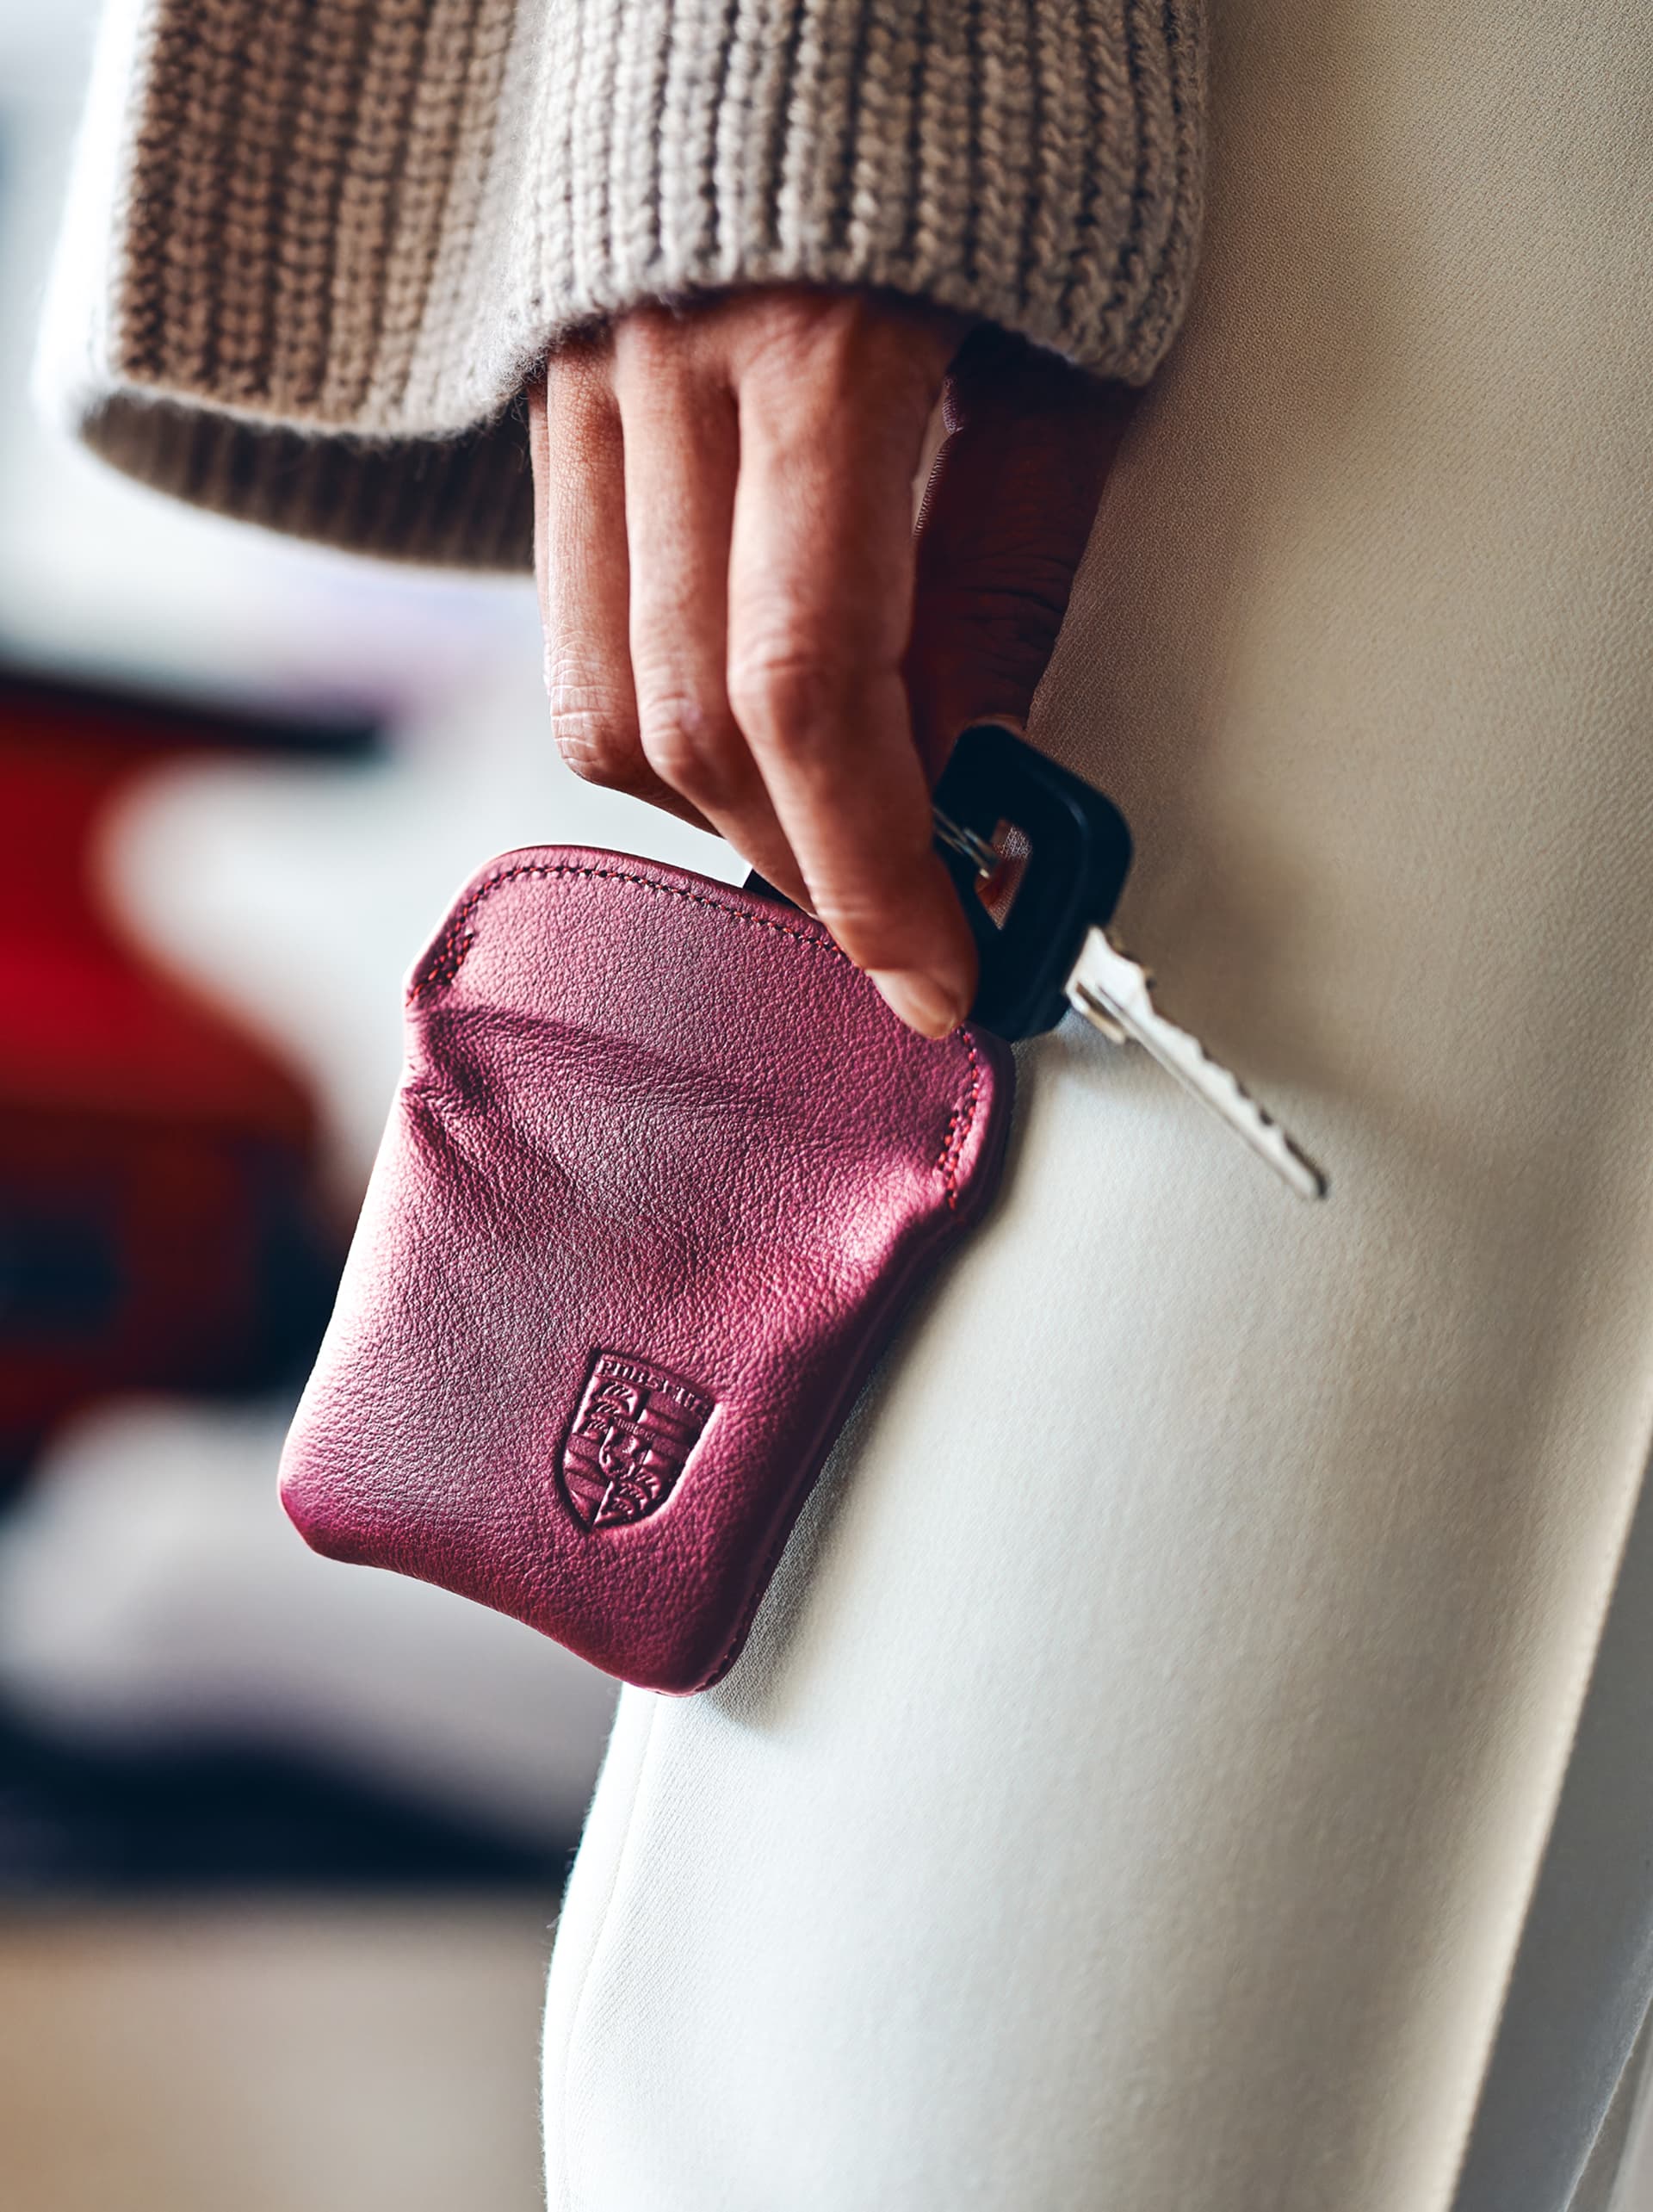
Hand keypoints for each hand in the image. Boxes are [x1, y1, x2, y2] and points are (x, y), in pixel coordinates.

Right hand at [528, 288, 1131, 1036]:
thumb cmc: (1017, 100)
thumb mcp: (1077, 341)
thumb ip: (1011, 570)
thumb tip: (973, 775)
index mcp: (821, 346)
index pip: (800, 692)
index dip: (869, 868)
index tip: (940, 976)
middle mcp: (660, 369)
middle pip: (687, 723)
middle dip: (809, 863)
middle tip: (919, 920)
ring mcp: (583, 380)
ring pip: (600, 696)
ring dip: (726, 809)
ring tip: (846, 832)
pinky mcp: (556, 393)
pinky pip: (579, 615)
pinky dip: (667, 716)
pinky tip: (760, 726)